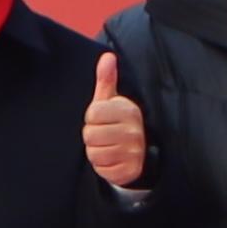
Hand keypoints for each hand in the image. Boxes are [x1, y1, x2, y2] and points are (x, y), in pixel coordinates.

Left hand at [81, 51, 147, 193]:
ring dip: (96, 152)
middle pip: (90, 135)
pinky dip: (103, 167)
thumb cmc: (116, 123)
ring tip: (108, 147)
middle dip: (92, 137)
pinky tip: (111, 159)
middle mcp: (134, 131)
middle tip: (104, 135)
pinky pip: (103, 170)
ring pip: (95, 154)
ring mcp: (134, 152)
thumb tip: (107, 57)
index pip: (92, 113)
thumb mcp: (110, 100)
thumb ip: (106, 79)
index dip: (91, 118)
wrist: (136, 153)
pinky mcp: (130, 170)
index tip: (101, 119)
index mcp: (129, 110)